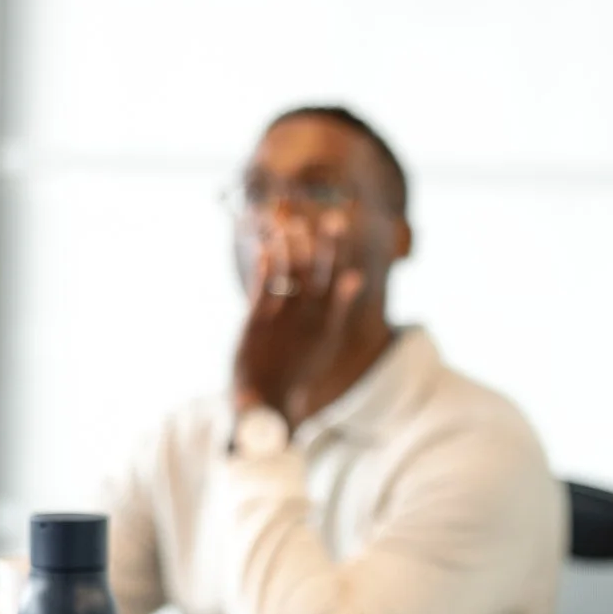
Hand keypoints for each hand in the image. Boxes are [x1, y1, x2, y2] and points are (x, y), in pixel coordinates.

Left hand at [231, 219, 364, 422]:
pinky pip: (262, 288)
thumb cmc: (298, 367)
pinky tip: (264, 248)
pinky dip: (265, 266)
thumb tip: (356, 276)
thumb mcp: (326, 339)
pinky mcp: (256, 324)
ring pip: (288, 273)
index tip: (337, 219)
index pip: (335, 275)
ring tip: (286, 223)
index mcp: (327, 321)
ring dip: (289, 244)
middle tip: (318, 213)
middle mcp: (308, 318)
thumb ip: (340, 307)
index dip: (336, 246)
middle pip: (315, 270)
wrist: (269, 399)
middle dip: (320, 240)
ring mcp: (282, 320)